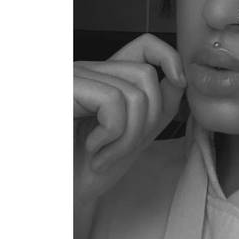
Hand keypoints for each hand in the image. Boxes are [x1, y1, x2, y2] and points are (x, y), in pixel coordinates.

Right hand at [73, 33, 186, 202]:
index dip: (168, 57)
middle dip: (146, 121)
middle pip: (146, 75)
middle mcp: (86, 70)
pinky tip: (93, 149)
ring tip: (103, 155)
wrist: (58, 194)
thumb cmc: (86, 168)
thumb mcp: (134, 133)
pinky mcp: (63, 88)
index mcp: (103, 77)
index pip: (144, 45)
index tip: (179, 83)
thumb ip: (157, 105)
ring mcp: (73, 77)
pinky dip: (112, 135)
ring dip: (127, 137)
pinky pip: (113, 102)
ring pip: (134, 93)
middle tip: (119, 150)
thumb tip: (180, 79)